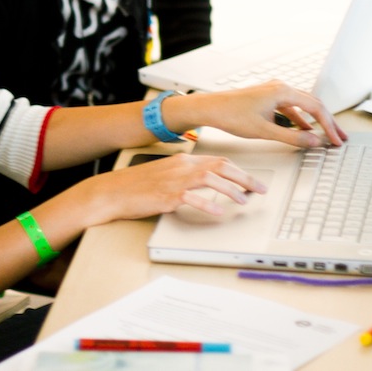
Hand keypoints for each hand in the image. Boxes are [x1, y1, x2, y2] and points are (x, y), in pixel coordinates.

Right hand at [87, 151, 267, 220]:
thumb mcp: (163, 174)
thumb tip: (204, 182)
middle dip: (244, 178)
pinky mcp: (166, 196)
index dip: (238, 170)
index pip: (217, 161)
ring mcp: (174, 181)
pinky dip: (208, 204)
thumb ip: (183, 175)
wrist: (111, 191)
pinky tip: (219, 211)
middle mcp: (181, 167)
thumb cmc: (135, 185)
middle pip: (220, 167)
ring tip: (243, 200)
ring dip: (231, 190)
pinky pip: (192, 198)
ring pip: (211, 179)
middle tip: (260, 189)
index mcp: (182, 160)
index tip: (252, 180)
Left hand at [176, 80, 347, 147]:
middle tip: (340, 137)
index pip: (316, 108)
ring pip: (303, 105)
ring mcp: (274, 91)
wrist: (210, 108)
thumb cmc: (231, 115)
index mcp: (282, 91)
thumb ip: (292, 136)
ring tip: (328, 135)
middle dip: (328, 122)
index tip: (336, 140)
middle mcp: (280, 87)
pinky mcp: (268, 97)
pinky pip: (291, 107)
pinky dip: (301, 119)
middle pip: (313, 104)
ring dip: (316, 121)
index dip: (329, 126)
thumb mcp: (265, 131)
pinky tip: (306, 130)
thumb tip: (314, 141)